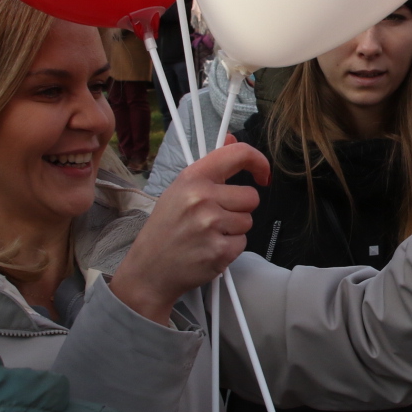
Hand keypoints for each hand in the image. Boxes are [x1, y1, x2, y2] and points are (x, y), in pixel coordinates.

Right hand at [108, 140, 269, 324]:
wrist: (148, 270)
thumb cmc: (164, 230)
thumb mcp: (178, 191)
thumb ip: (209, 167)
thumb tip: (231, 140)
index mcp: (192, 178)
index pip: (238, 154)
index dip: (258, 161)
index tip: (262, 173)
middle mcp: (202, 198)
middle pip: (251, 196)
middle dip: (240, 208)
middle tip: (216, 218)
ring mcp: (212, 225)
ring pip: (248, 221)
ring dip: (234, 230)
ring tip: (208, 235)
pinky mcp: (220, 251)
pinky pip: (243, 243)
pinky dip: (230, 248)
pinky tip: (208, 249)